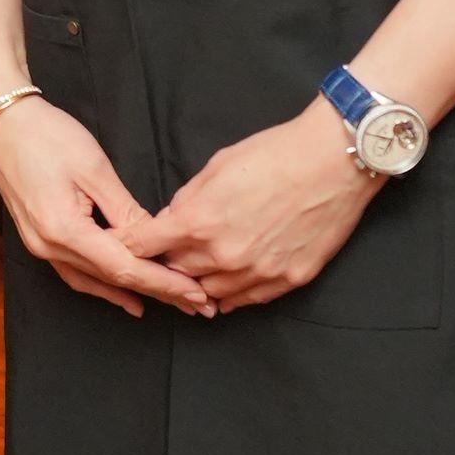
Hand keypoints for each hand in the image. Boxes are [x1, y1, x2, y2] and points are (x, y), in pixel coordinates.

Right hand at [0, 100, 218, 318]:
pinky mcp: (40, 239)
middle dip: (157, 292)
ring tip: (171, 303)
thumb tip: (154, 239)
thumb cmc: (46, 135)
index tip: (195, 293)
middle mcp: (49, 247)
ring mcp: (41, 246)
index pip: (124, 267)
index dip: (163, 282)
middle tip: (197, 306)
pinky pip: (76, 273)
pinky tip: (126, 294)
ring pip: (94, 282)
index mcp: (64, 229)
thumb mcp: (94, 168)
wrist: (1, 124)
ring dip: (134, 293)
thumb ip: (125, 210)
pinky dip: (104, 286)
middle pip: (112, 280)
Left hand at [124, 106, 376, 311]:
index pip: (145, 246)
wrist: (333, 161)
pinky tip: (225, 285)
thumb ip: (188, 199)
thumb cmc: (276, 154)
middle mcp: (223, 254)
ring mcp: (256, 271)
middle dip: (166, 262)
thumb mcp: (218, 166)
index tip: (120, 248)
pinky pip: (245, 300)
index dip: (130, 246)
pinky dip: (230, 294)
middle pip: (175, 272)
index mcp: (199, 222)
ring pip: (208, 293)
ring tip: (197, 271)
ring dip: (198, 282)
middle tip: (167, 255)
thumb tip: (170, 220)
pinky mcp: (287, 280)